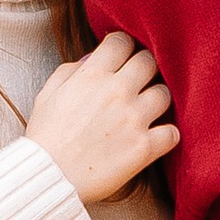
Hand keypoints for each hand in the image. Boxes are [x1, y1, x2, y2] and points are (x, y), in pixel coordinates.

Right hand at [28, 34, 179, 205]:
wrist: (48, 178)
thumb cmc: (46, 138)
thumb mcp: (48, 95)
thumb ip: (71, 71)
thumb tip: (94, 58)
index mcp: (92, 76)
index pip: (122, 41)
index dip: (123, 47)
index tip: (122, 58)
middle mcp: (116, 92)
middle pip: (149, 62)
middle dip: (144, 69)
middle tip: (137, 82)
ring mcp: (133, 119)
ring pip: (165, 94)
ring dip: (157, 100)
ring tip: (146, 111)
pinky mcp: (144, 148)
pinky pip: (173, 133)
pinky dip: (167, 135)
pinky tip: (156, 137)